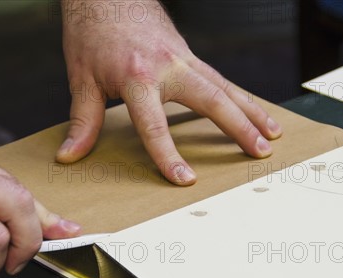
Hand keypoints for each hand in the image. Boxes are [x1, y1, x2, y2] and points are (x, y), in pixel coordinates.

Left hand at [57, 0, 281, 185]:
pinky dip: (239, 95)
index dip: (168, 155)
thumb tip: (70, 155)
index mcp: (137, 75)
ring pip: (226, 86)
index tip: (185, 180)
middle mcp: (168, 66)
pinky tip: (250, 109)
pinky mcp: (187, 55)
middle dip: (239, 128)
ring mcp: (183, 58)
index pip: (155, 125)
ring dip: (251, 110)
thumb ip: (82, 120)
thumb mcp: (80, 77)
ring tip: (272, 133)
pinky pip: (219, 78)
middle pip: (212, 99)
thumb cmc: (92, 31)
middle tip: (259, 152)